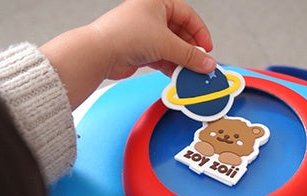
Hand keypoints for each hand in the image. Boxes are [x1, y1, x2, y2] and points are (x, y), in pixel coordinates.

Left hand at [90, 0, 214, 77]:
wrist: (99, 54)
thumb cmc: (123, 35)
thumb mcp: (166, 43)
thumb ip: (190, 55)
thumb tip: (207, 62)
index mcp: (157, 2)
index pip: (188, 15)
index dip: (200, 32)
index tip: (207, 49)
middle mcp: (150, 15)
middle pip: (180, 33)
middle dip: (191, 50)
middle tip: (200, 63)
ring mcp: (144, 33)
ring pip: (171, 47)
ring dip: (181, 60)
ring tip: (190, 72)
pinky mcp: (140, 50)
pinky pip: (162, 57)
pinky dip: (171, 66)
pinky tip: (178, 76)